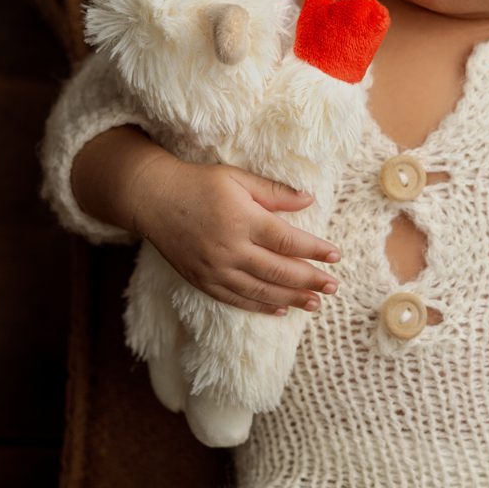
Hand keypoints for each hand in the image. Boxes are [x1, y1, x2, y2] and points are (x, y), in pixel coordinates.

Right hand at [129, 157, 340, 315]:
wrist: (153, 199)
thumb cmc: (198, 183)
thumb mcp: (238, 178)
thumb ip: (274, 191)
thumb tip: (309, 201)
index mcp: (243, 219)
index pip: (288, 241)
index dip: (315, 250)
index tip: (335, 256)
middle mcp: (231, 248)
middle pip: (280, 271)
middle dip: (310, 280)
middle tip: (333, 286)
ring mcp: (216, 268)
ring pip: (261, 291)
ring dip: (292, 299)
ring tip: (315, 303)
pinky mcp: (202, 281)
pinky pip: (237, 299)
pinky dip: (261, 307)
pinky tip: (280, 309)